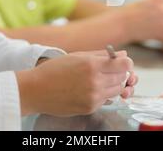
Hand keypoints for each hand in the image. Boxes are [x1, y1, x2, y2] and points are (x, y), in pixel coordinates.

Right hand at [17, 51, 133, 116]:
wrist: (36, 90)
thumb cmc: (55, 70)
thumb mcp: (78, 56)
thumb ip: (102, 55)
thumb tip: (123, 54)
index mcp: (92, 65)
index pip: (125, 65)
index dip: (126, 63)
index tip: (122, 62)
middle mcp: (95, 82)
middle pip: (123, 78)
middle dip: (119, 73)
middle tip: (108, 70)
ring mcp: (93, 97)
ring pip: (117, 90)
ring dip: (112, 84)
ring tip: (97, 79)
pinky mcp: (90, 108)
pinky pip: (106, 100)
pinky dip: (102, 94)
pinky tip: (89, 89)